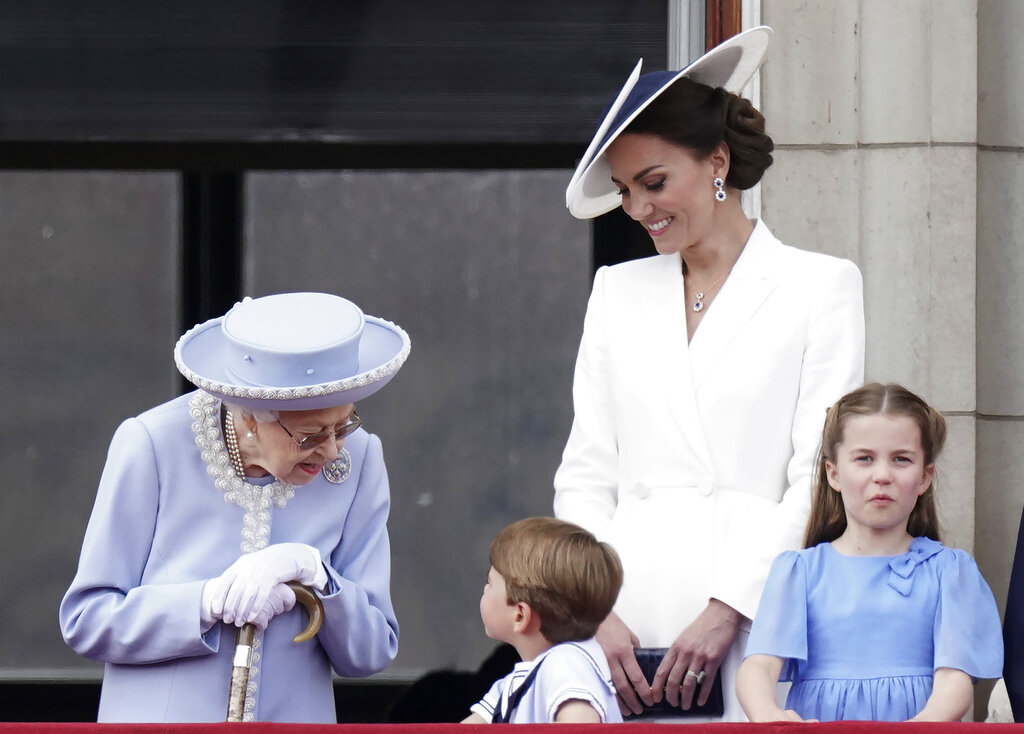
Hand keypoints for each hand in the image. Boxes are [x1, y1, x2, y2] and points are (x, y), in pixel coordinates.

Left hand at [211, 543, 326, 625]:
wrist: (290, 555)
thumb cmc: (269, 564)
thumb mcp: (252, 566)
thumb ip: (240, 575)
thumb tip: (227, 592)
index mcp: (241, 564)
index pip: (224, 581)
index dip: (219, 597)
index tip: (216, 610)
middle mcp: (248, 567)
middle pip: (235, 591)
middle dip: (230, 608)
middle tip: (228, 620)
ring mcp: (260, 571)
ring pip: (247, 595)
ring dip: (242, 611)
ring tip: (239, 622)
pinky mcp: (272, 576)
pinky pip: (261, 595)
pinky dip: (255, 607)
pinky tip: (251, 617)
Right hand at [594, 611, 651, 715]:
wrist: (592, 615)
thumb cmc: (612, 623)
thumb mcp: (629, 634)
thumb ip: (635, 649)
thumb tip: (639, 662)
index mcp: (624, 651)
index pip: (636, 676)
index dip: (643, 690)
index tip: (650, 698)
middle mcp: (612, 659)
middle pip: (624, 686)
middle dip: (633, 700)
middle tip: (640, 709)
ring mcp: (600, 662)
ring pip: (611, 687)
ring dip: (620, 701)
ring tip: (628, 710)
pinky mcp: (593, 663)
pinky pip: (602, 681)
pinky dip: (609, 693)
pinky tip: (614, 700)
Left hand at [650, 598, 741, 709]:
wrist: (720, 615)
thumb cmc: (702, 625)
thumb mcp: (684, 637)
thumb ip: (677, 652)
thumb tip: (672, 671)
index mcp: (676, 647)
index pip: (662, 670)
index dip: (657, 686)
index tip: (655, 695)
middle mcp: (686, 652)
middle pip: (674, 680)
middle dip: (671, 695)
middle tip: (671, 703)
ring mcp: (700, 657)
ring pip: (689, 683)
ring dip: (686, 698)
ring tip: (685, 705)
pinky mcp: (714, 660)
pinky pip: (707, 681)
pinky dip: (703, 694)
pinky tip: (700, 701)